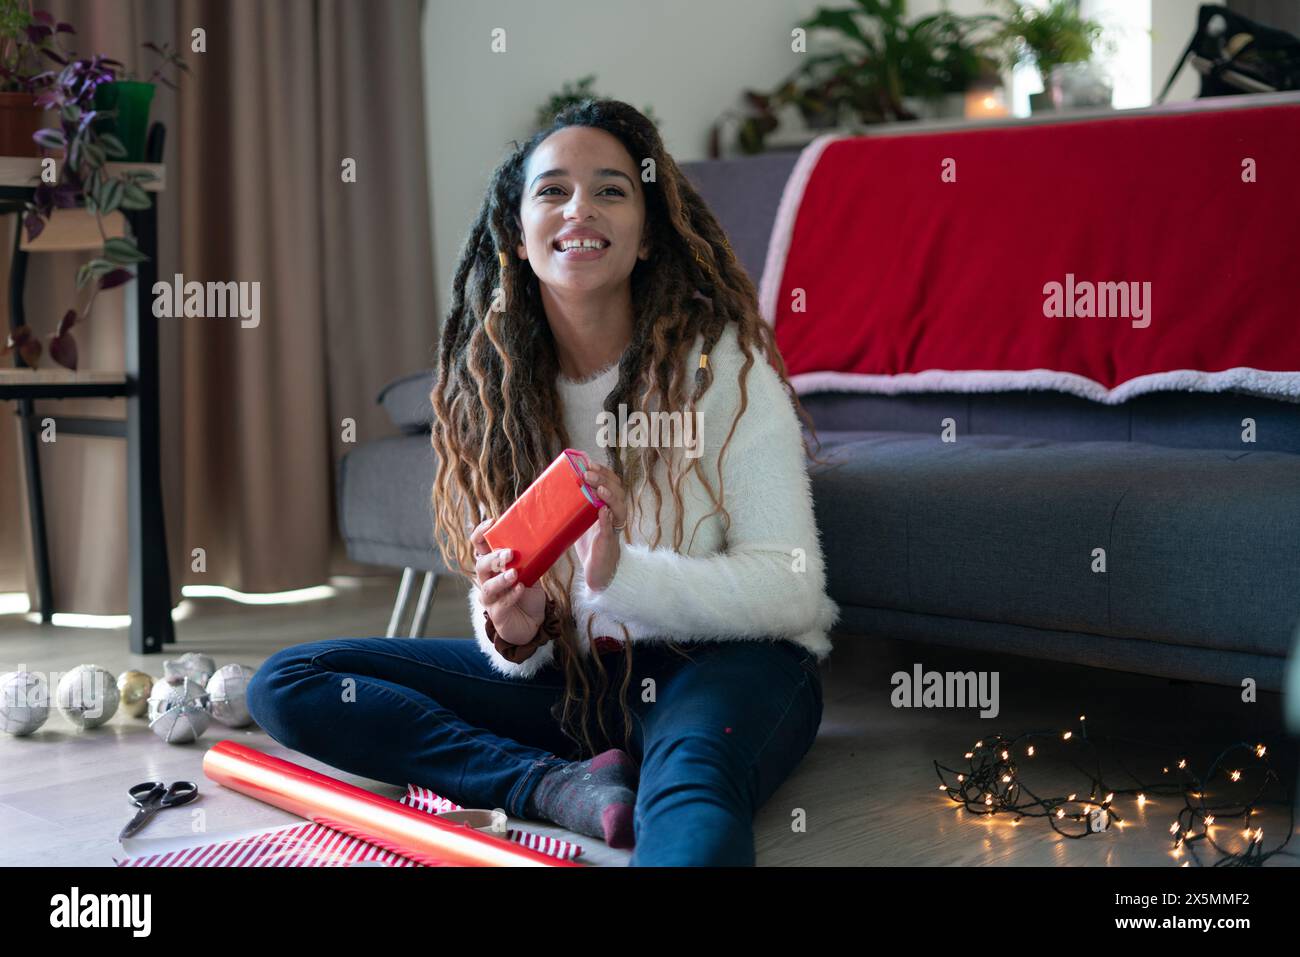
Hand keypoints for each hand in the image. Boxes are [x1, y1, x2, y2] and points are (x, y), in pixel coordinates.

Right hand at [470, 517, 547, 645]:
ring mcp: (490, 598)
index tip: (491, 522)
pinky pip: (501, 604)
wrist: (533, 622)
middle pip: (480, 565)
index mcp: (492, 565)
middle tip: (509, 554)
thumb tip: (542, 535)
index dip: (481, 533)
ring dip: (501, 579)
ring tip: (514, 573)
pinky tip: (521, 588)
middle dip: (493, 558)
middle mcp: (487, 580)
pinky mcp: (497, 615)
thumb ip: (530, 557)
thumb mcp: (531, 571)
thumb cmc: (528, 592)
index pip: (479, 546)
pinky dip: (511, 595)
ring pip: (487, 586)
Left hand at [573, 463, 627, 592]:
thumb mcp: (580, 519)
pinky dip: (608, 519)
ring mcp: (613, 528)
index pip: (612, 482)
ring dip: (609, 496)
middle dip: (604, 479)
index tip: (590, 463)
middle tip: (588, 474)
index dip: (604, 471)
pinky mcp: (609, 542)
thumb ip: (574, 505)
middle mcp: (614, 514)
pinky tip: (603, 512)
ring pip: (619, 507)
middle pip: (618, 490)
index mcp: (609, 505)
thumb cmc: (588, 543)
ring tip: (599, 489)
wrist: (596, 570)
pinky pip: (611, 529)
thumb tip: (551, 487)